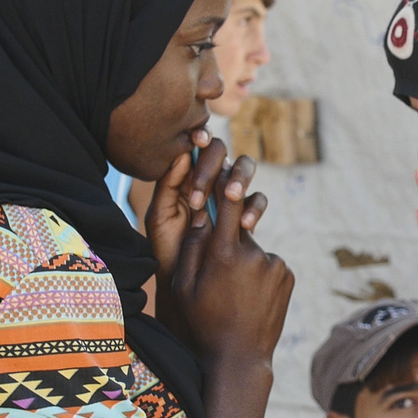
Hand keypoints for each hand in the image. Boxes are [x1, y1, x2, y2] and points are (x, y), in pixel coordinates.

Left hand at [145, 136, 267, 279]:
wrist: (184, 282)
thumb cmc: (167, 249)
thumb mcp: (160, 217)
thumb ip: (168, 186)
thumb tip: (183, 155)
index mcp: (187, 174)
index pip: (197, 146)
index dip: (201, 136)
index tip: (197, 139)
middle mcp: (210, 179)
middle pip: (222, 152)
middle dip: (214, 165)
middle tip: (202, 190)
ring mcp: (230, 194)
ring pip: (244, 168)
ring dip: (239, 178)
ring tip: (231, 196)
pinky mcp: (246, 213)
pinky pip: (257, 200)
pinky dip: (254, 208)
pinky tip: (245, 224)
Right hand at [167, 154, 292, 369]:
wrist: (238, 358)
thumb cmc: (202, 322)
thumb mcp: (183, 285)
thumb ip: (192, 246)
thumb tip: (202, 214)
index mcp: (223, 254)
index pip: (226, 203)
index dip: (224, 184)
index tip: (224, 170)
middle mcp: (253, 254)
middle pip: (238, 230)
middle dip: (228, 244)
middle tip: (219, 276)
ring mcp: (275, 265)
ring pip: (254, 250)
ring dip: (245, 263)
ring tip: (235, 294)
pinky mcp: (288, 276)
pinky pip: (269, 265)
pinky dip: (260, 275)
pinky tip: (250, 299)